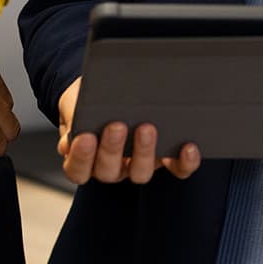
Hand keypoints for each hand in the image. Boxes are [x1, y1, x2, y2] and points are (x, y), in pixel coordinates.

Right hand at [56, 76, 200, 184]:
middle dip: (111, 149)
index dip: (80, 158)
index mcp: (84, 156)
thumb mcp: (77, 99)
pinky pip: (176, 169)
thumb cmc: (92, 99)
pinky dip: (184, 162)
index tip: (84, 138)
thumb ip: (74, 109)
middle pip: (108, 171)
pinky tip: (188, 146)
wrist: (115, 90)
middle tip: (116, 126)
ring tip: (146, 128)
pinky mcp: (166, 159)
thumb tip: (81, 113)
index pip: (76, 169)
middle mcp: (111, 166)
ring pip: (140, 173)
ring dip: (143, 153)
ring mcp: (138, 164)